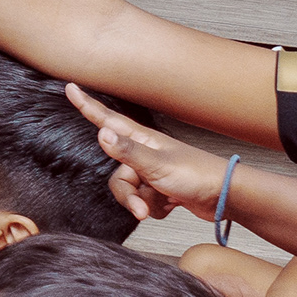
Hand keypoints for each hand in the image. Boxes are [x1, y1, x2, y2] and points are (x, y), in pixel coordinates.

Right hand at [64, 83, 227, 219]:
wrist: (225, 197)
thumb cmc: (198, 176)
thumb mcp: (158, 165)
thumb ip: (127, 151)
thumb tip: (101, 134)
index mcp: (143, 140)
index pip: (108, 120)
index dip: (88, 106)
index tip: (70, 88)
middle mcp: (146, 154)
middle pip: (118, 174)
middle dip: (127, 194)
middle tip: (141, 206)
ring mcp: (154, 172)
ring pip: (131, 191)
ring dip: (142, 203)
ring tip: (158, 206)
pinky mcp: (162, 188)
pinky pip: (145, 201)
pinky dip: (155, 208)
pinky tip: (171, 204)